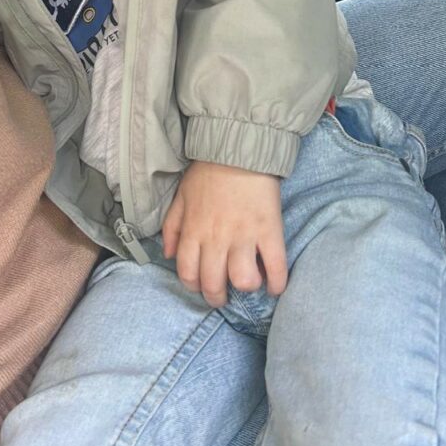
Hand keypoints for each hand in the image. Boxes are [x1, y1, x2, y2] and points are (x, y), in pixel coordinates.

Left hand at [162, 161, 286, 307]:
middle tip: (223, 296)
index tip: (202, 286)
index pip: (188, 273)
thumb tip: (169, 255)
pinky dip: (277, 282)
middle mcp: (216, 239)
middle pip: (214, 283)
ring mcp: (244, 236)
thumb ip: (172, 227)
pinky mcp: (269, 230)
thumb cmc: (207, 172)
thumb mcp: (180, 197)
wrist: (238, 149)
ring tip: (249, 283)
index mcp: (193, 231)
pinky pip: (275, 266)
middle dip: (217, 297)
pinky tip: (275, 287)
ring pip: (243, 280)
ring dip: (246, 288)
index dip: (194, 286)